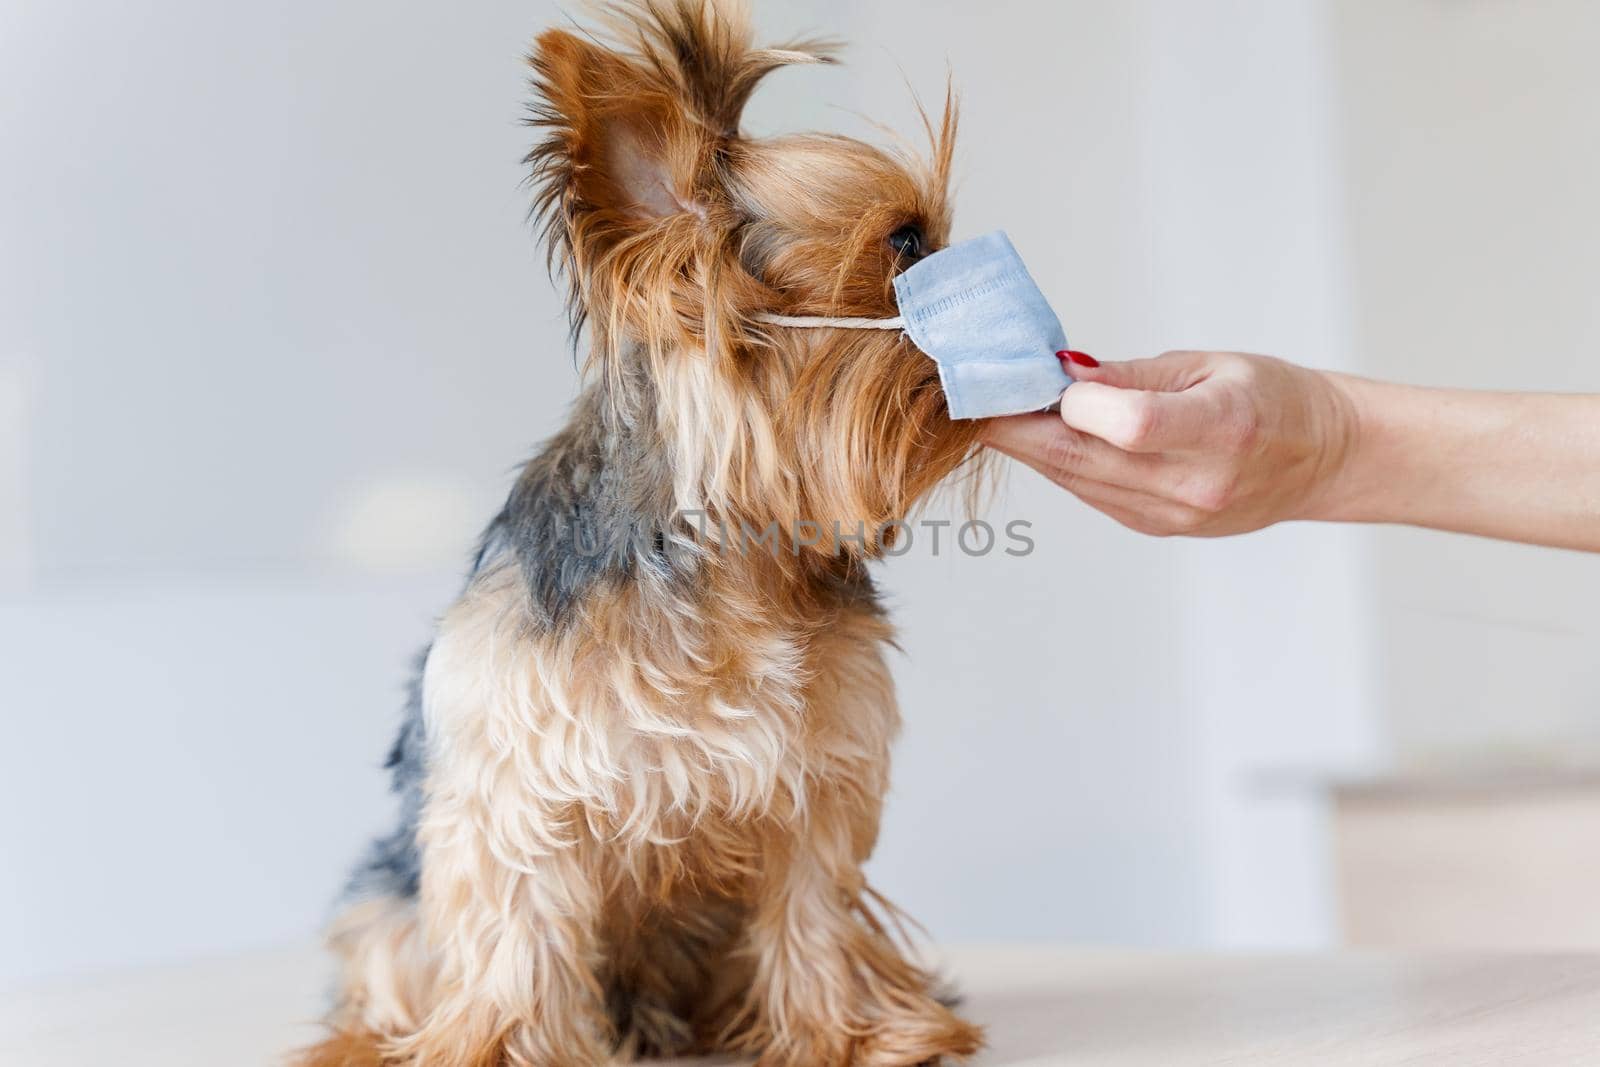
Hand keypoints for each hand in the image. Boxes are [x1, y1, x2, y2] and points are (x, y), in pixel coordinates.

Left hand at [981, 350, 1357, 536]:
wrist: (1321, 460)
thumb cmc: (1275, 398)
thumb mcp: (1212, 364)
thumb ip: (1135, 375)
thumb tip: (1063, 373)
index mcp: (1221, 430)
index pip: (1131, 424)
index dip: (1075, 402)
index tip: (1038, 376)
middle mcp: (1194, 483)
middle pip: (1082, 459)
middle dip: (1016, 427)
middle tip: (971, 396)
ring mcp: (1172, 515)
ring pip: (1075, 479)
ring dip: (1028, 446)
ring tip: (995, 409)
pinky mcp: (1156, 527)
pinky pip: (1090, 492)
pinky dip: (1061, 462)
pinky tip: (1042, 436)